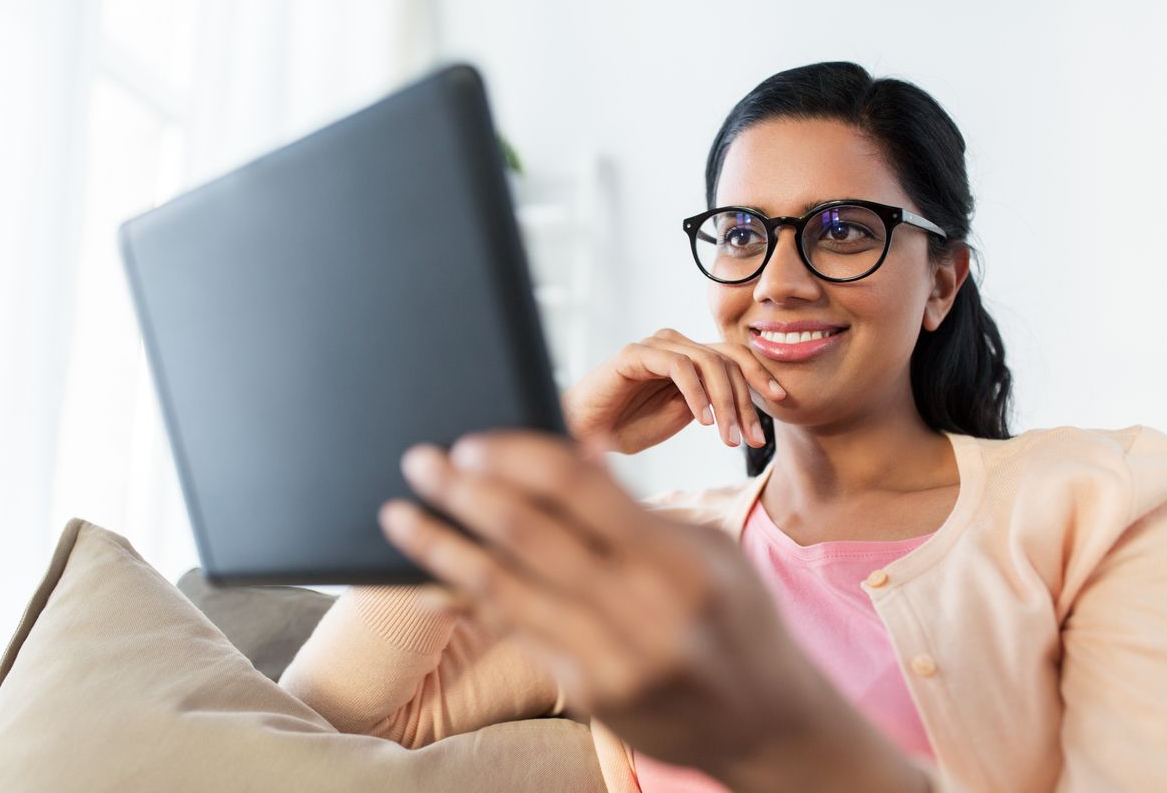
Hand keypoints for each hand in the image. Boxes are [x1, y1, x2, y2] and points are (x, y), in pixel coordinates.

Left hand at [378, 430, 839, 784]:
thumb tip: (574, 450)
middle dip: (465, 492)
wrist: (766, 724)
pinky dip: (468, 600)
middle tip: (422, 462)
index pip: (579, 491)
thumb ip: (637, 508)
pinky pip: (515, 633)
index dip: (516, 458)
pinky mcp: (588, 695)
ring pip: (505, 590)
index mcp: (681, 566)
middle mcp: (644, 616)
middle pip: (530, 537)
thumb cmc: (739, 621)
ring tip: (400, 515)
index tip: (472, 441)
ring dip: (443, 547)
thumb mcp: (710, 550)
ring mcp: (612, 663)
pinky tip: (433, 578)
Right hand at [561, 328, 786, 453]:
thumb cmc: (628, 427)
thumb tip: (747, 402)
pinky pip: (678, 366)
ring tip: (728, 438)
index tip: (781, 401)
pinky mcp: (635, 353)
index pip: (734, 356)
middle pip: (727, 360)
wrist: (583, 434)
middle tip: (752, 438)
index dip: (760, 375)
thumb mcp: (681, 416)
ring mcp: (655, 345)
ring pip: (708, 362)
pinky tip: (703, 420)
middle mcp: (674, 344)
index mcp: (688, 356)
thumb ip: (711, 402)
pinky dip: (696, 393)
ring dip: (725, 403)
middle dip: (746, 400)